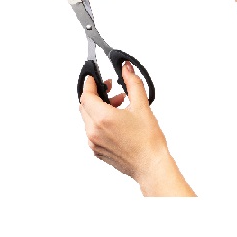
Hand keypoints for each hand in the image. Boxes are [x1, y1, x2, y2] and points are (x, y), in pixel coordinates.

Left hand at [79, 64, 194, 196]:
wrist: (152, 167)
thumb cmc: (149, 143)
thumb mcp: (142, 108)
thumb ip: (133, 84)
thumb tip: (126, 68)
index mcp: (102, 118)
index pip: (86, 95)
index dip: (90, 84)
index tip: (95, 79)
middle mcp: (93, 131)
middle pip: (85, 106)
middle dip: (97, 96)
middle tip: (112, 93)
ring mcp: (94, 143)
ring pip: (89, 120)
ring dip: (99, 111)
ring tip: (119, 110)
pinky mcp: (98, 152)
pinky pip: (93, 133)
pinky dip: (101, 125)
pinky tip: (118, 125)